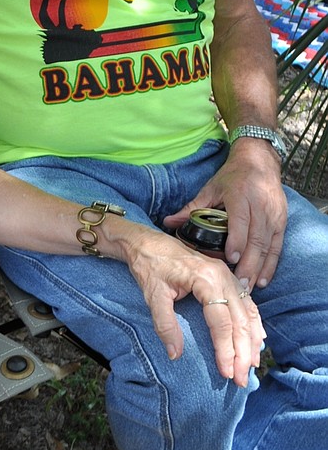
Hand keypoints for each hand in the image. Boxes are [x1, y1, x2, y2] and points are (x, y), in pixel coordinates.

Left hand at [121, 225, 264, 386]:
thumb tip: (175, 354)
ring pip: (248, 313)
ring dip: (252, 341)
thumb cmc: (150, 267)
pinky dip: (253, 324)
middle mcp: (222, 276)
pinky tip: (257, 340)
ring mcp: (227, 276)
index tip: (225, 372)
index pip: (221, 322)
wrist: (147, 243)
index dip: (225, 350)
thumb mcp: (153, 296)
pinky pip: (247, 303)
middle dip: (243, 352)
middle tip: (241, 379)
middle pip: (240, 320)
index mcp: (205, 279)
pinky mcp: (227, 278)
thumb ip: (165, 325)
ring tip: (251, 366)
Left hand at [162, 143, 286, 288]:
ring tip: (247, 287)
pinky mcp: (281, 221)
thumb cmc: (233, 177)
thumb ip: (191, 208)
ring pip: (268, 246)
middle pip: (256, 238)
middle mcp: (260, 206)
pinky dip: (271, 264)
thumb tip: (168, 222)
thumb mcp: (210, 189)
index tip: (231, 258)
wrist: (259, 161)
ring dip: (258, 268)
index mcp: (240, 196)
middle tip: (237, 284)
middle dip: (248, 263)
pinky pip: (277, 246)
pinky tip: (262, 279)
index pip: (241, 221)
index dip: (237, 240)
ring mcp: (273, 215)